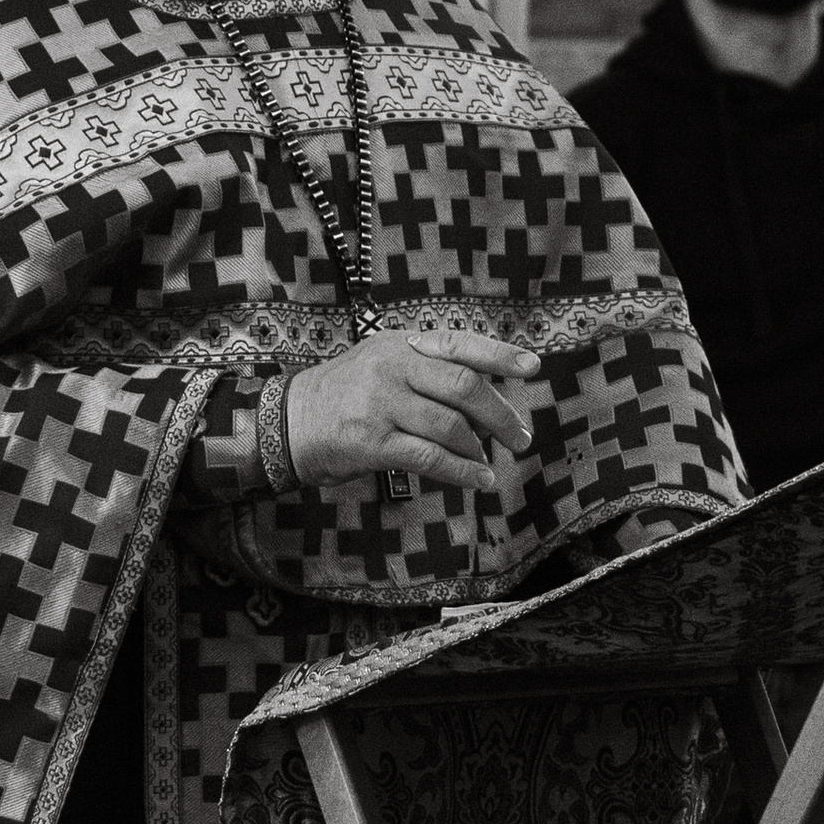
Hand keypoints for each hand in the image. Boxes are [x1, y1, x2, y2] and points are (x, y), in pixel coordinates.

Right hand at [285, 331, 541, 492]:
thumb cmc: (347, 393)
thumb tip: (487, 392)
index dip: (499, 355)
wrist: (291, 419)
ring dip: (480, 448)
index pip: (458, 343)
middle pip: (463, 385)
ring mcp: (381, 405)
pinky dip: (461, 471)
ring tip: (491, 460)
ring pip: (450, 425)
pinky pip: (429, 457)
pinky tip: (479, 479)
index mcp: (400, 344)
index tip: (532, 367)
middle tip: (520, 436)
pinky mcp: (372, 442)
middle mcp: (392, 368)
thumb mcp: (383, 362)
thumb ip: (428, 368)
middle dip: (500, 413)